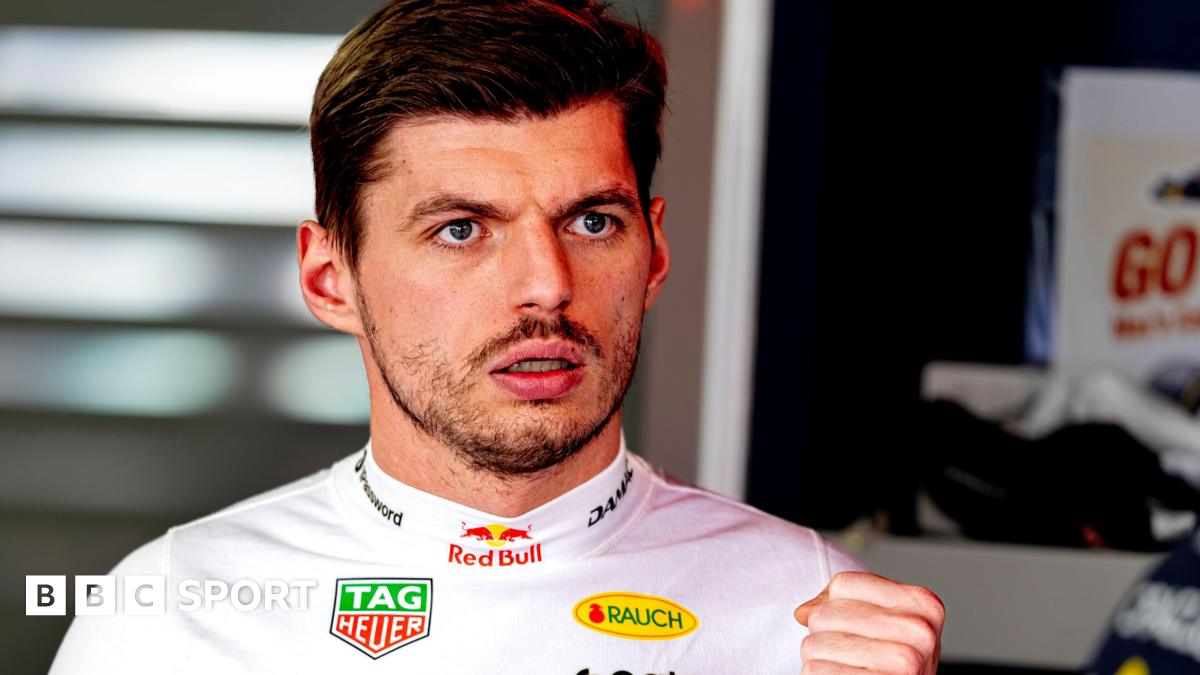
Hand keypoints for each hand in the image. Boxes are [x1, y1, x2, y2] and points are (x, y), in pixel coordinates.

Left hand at [794, 571, 943, 674]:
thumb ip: (846, 604)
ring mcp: (903, 663)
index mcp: (924, 605)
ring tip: (848, 669)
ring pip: (814, 643)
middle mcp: (919, 632)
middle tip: (850, 656)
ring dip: (821, 660)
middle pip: (824, 614)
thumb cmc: (893, 667)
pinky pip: (816, 669)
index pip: (843, 584)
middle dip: (824, 635)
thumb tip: (803, 612)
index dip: (834, 606)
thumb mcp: (887, 627)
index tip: (857, 629)